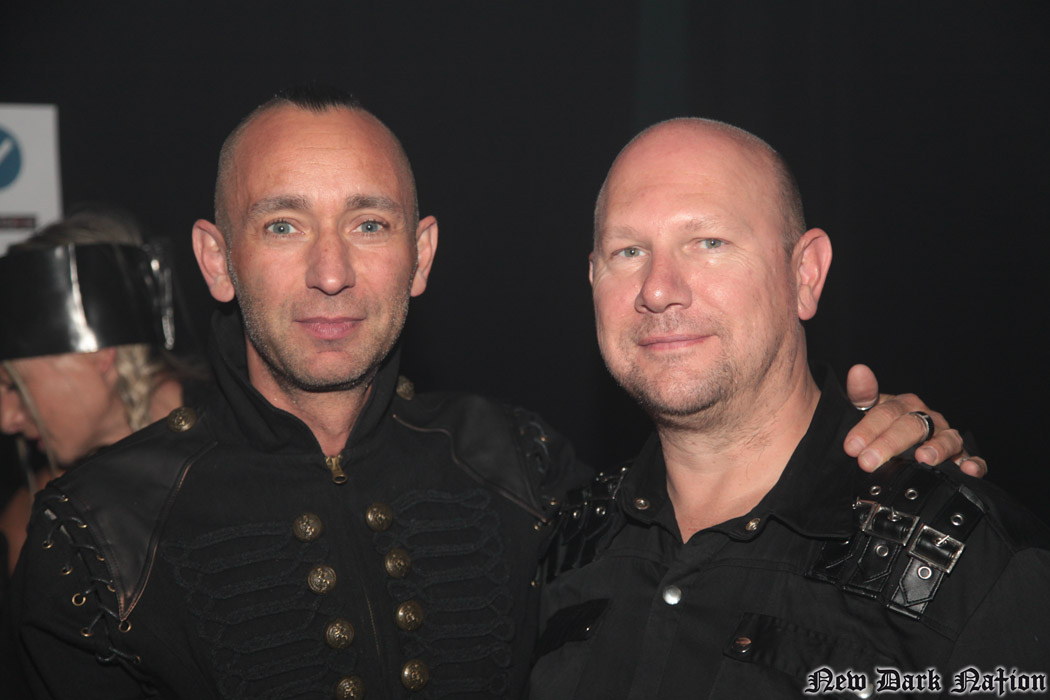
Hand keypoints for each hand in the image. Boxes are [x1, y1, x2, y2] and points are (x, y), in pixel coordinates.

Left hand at [843, 364, 986, 476]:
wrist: (901, 447)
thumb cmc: (882, 427)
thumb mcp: (866, 411)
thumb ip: (861, 394)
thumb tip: (858, 370)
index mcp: (904, 405)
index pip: (886, 413)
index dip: (868, 429)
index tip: (851, 447)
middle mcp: (928, 418)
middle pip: (912, 426)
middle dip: (890, 444)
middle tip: (868, 461)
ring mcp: (946, 437)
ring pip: (946, 440)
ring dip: (936, 449)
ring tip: (923, 459)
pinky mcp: (961, 457)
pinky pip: (972, 459)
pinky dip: (973, 464)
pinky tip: (968, 470)